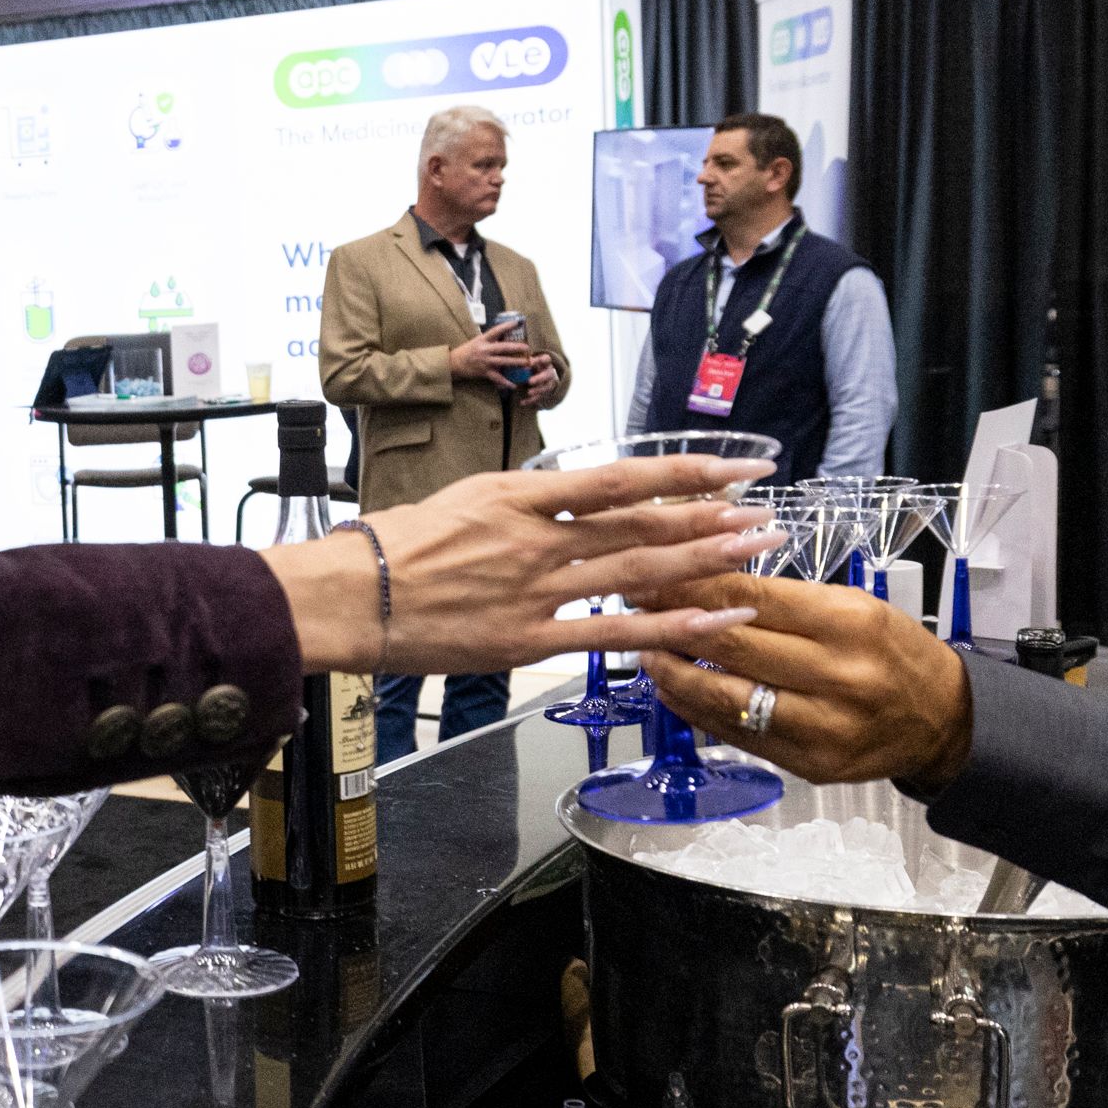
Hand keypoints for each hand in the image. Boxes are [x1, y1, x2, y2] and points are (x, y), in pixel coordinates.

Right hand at [259, 456, 772, 676]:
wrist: (341, 597)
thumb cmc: (386, 547)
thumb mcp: (460, 498)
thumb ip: (522, 503)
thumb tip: (567, 501)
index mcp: (518, 494)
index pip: (621, 477)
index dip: (685, 473)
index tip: (733, 468)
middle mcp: (536, 537)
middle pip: (644, 522)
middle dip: (714, 516)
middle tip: (766, 509)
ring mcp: (535, 589)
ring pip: (640, 571)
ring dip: (707, 559)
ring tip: (759, 549)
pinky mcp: (526, 638)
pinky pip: (612, 633)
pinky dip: (671, 627)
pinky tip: (716, 619)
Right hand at [446, 328, 525, 390]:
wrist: (454, 363)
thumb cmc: (467, 351)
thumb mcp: (477, 341)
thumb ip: (490, 339)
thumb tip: (504, 334)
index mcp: (483, 340)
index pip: (496, 330)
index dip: (507, 326)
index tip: (518, 322)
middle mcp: (485, 350)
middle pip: (503, 348)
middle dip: (517, 347)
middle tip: (527, 348)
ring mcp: (485, 362)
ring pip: (504, 362)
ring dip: (516, 363)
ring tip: (527, 363)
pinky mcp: (484, 372)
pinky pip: (497, 378)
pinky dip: (506, 383)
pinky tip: (514, 385)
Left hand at [515, 354, 562, 408]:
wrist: (537, 380)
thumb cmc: (530, 368)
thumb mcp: (528, 363)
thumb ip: (524, 362)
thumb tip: (519, 361)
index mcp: (546, 363)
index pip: (546, 359)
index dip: (540, 360)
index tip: (530, 362)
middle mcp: (550, 373)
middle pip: (548, 375)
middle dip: (539, 378)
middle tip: (530, 381)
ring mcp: (549, 384)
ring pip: (546, 388)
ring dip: (537, 390)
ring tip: (529, 392)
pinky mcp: (546, 394)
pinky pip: (540, 398)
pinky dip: (531, 401)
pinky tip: (522, 403)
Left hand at [637, 576, 976, 790]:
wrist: (943, 719)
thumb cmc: (893, 653)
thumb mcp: (853, 607)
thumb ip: (785, 599)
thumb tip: (705, 580)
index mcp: (850, 623)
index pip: (754, 598)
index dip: (694, 583)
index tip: (653, 568)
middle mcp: (838, 676)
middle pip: (733, 646)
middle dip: (672, 620)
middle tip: (632, 601)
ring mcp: (823, 727)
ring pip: (727, 697)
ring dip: (674, 672)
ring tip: (644, 648)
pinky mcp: (810, 765)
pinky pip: (738, 735)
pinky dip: (697, 711)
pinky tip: (672, 690)